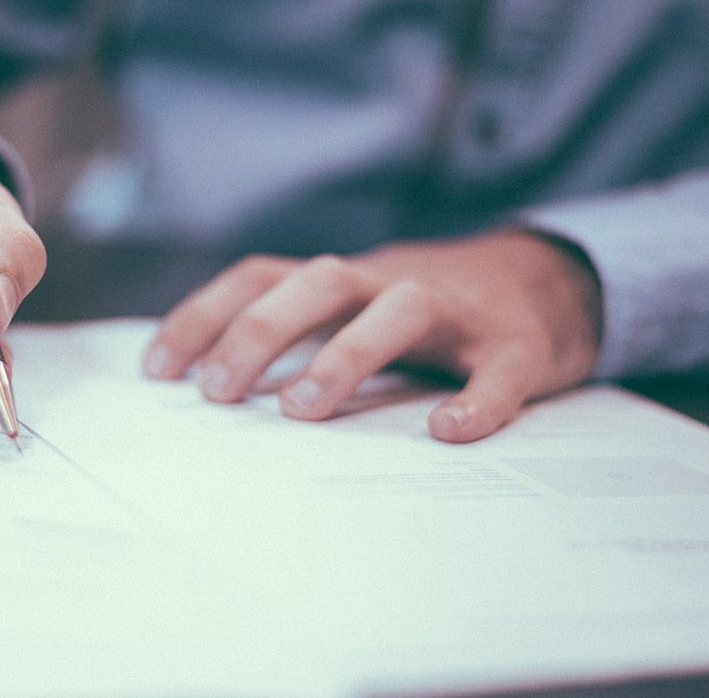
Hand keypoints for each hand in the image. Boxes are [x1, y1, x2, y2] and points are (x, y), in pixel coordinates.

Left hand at [142, 231, 601, 441]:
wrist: (551, 282)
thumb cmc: (428, 314)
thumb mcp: (355, 310)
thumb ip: (297, 336)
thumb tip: (209, 389)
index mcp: (344, 281)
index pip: (261, 277)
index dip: (205, 315)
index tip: (157, 370)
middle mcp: (391, 282)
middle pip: (319, 282)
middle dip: (260, 331)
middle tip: (217, 393)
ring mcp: (457, 312)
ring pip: (399, 310)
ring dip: (346, 354)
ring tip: (302, 411)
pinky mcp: (518, 346)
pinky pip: (498, 370)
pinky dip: (476, 399)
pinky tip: (448, 431)